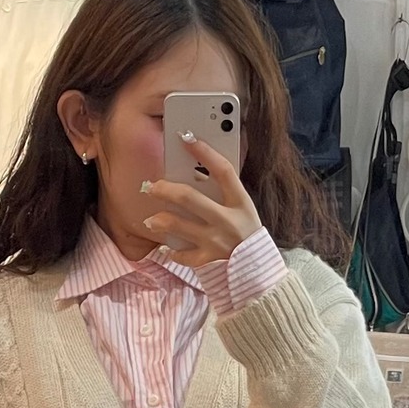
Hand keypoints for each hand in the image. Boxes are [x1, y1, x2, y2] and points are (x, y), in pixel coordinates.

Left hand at [140, 137, 262, 266]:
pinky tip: (165, 247)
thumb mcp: (242, 209)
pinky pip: (183, 255)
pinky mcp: (208, 260)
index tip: (187, 138)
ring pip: (179, 226)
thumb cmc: (246, 233)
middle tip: (152, 186)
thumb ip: (223, 193)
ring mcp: (217, 242)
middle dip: (166, 189)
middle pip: (190, 198)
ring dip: (160, 221)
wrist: (257, 269)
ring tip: (151, 220)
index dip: (204, 152)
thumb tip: (195, 174)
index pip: (223, 171)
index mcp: (240, 202)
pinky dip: (171, 252)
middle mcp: (228, 220)